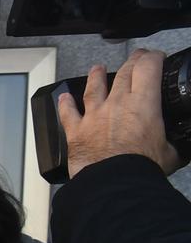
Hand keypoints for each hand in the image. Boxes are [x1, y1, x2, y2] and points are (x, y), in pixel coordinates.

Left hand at [58, 51, 184, 178]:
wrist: (114, 184)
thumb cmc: (141, 168)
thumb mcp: (171, 151)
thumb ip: (176, 143)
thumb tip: (184, 147)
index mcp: (143, 103)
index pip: (148, 67)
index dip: (153, 57)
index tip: (157, 57)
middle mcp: (117, 104)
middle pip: (124, 73)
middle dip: (132, 61)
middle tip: (137, 58)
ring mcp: (94, 116)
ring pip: (94, 88)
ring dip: (97, 76)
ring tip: (97, 69)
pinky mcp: (76, 132)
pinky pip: (68, 114)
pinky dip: (65, 104)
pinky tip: (63, 98)